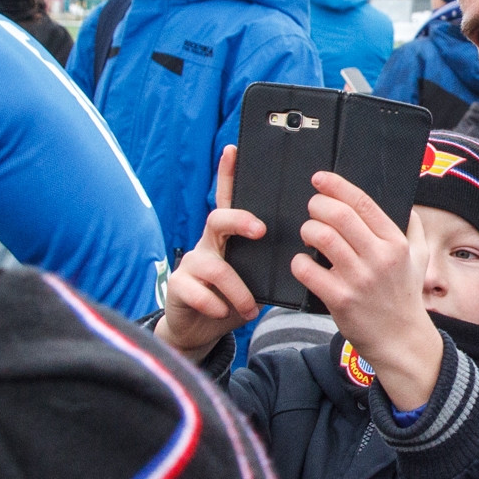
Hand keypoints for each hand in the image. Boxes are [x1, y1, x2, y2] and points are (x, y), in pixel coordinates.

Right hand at [155, 146, 264, 363]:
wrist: (200, 329)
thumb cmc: (231, 298)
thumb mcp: (254, 278)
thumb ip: (267, 263)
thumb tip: (300, 254)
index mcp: (228, 238)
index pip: (228, 200)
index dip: (228, 174)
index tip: (233, 150)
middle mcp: (207, 244)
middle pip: (218, 219)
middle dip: (240, 220)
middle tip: (260, 231)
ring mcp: (191, 264)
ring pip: (215, 266)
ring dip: (237, 289)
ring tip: (247, 307)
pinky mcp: (178, 286)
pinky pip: (197, 291)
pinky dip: (215, 304)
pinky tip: (222, 312)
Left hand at [292, 171, 441, 411]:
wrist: (401, 341)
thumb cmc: (406, 298)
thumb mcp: (420, 260)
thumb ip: (415, 230)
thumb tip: (409, 207)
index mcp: (395, 243)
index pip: (363, 204)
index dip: (337, 186)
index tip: (320, 179)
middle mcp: (379, 258)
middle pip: (339, 216)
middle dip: (318, 205)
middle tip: (312, 208)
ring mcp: (358, 280)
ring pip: (322, 238)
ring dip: (308, 230)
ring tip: (308, 234)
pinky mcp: (339, 300)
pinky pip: (308, 270)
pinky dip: (299, 262)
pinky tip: (303, 263)